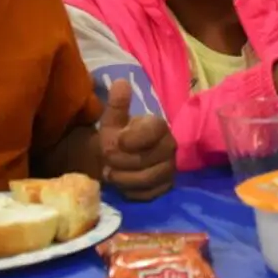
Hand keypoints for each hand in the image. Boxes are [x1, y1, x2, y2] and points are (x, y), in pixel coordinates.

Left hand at [98, 79, 175, 200]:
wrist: (119, 159)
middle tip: (107, 159)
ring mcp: (170, 169)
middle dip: (120, 161)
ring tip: (110, 172)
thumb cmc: (117, 137)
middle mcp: (170, 146)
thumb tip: (121, 82)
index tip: (118, 141)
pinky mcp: (165, 187)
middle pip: (145, 159)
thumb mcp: (112, 120)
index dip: (133, 138)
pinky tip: (121, 185)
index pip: (154, 131)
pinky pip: (147, 194)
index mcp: (159, 126)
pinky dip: (130, 191)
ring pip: (146, 178)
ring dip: (122, 178)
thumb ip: (117, 104)